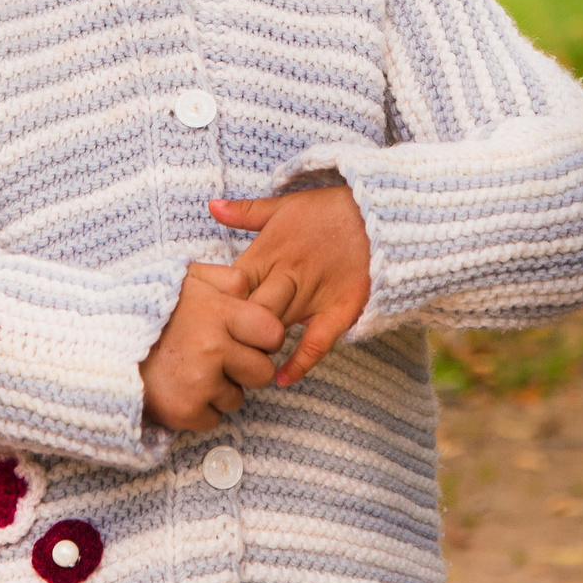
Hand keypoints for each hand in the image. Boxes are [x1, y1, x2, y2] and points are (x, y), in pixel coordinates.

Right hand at [139, 262, 285, 432]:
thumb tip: (253, 291)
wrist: (101, 343)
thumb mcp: (189, 278)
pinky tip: (180, 388)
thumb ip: (228, 279)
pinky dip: (200, 409)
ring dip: (221, 389)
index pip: (273, 334)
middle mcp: (213, 349)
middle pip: (263, 372)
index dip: (263, 337)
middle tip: (219, 358)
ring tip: (191, 370)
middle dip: (246, 367)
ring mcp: (199, 383)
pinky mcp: (184, 412)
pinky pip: (214, 419)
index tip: (245, 337)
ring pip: (238, 398)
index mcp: (219, 313)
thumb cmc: (149, 308)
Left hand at [211, 186, 372, 386]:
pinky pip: (317, 341)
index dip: (216, 304)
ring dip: (259, 346)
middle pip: (250, 310)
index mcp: (269, 251)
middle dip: (233, 329)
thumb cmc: (330, 210)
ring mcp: (314, 295)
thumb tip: (211, 207)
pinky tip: (280, 378)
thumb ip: (247, 212)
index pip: (232, 285)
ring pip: (277, 327)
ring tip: (240, 367)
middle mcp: (288, 275)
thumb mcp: (285, 204)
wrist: (379, 212)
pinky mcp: (341, 309)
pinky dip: (299, 362)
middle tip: (218, 347)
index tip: (202, 320)